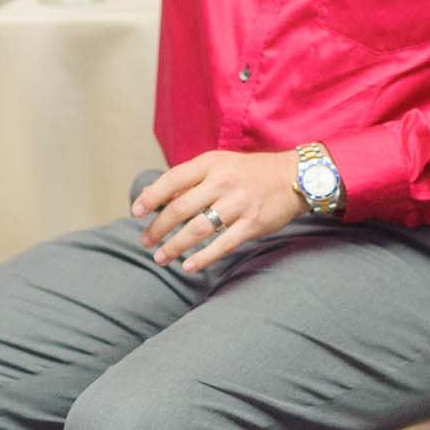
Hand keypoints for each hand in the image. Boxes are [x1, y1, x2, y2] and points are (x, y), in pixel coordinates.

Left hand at [131, 149, 303, 271]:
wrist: (293, 177)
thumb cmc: (249, 172)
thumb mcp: (220, 163)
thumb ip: (191, 178)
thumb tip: (157, 198)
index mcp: (211, 164)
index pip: (172, 179)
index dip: (151, 197)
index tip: (136, 212)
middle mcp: (223, 182)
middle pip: (180, 208)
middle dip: (158, 228)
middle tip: (145, 241)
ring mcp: (238, 204)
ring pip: (197, 229)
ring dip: (175, 246)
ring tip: (161, 257)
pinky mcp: (252, 224)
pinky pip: (222, 244)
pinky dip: (203, 258)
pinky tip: (188, 266)